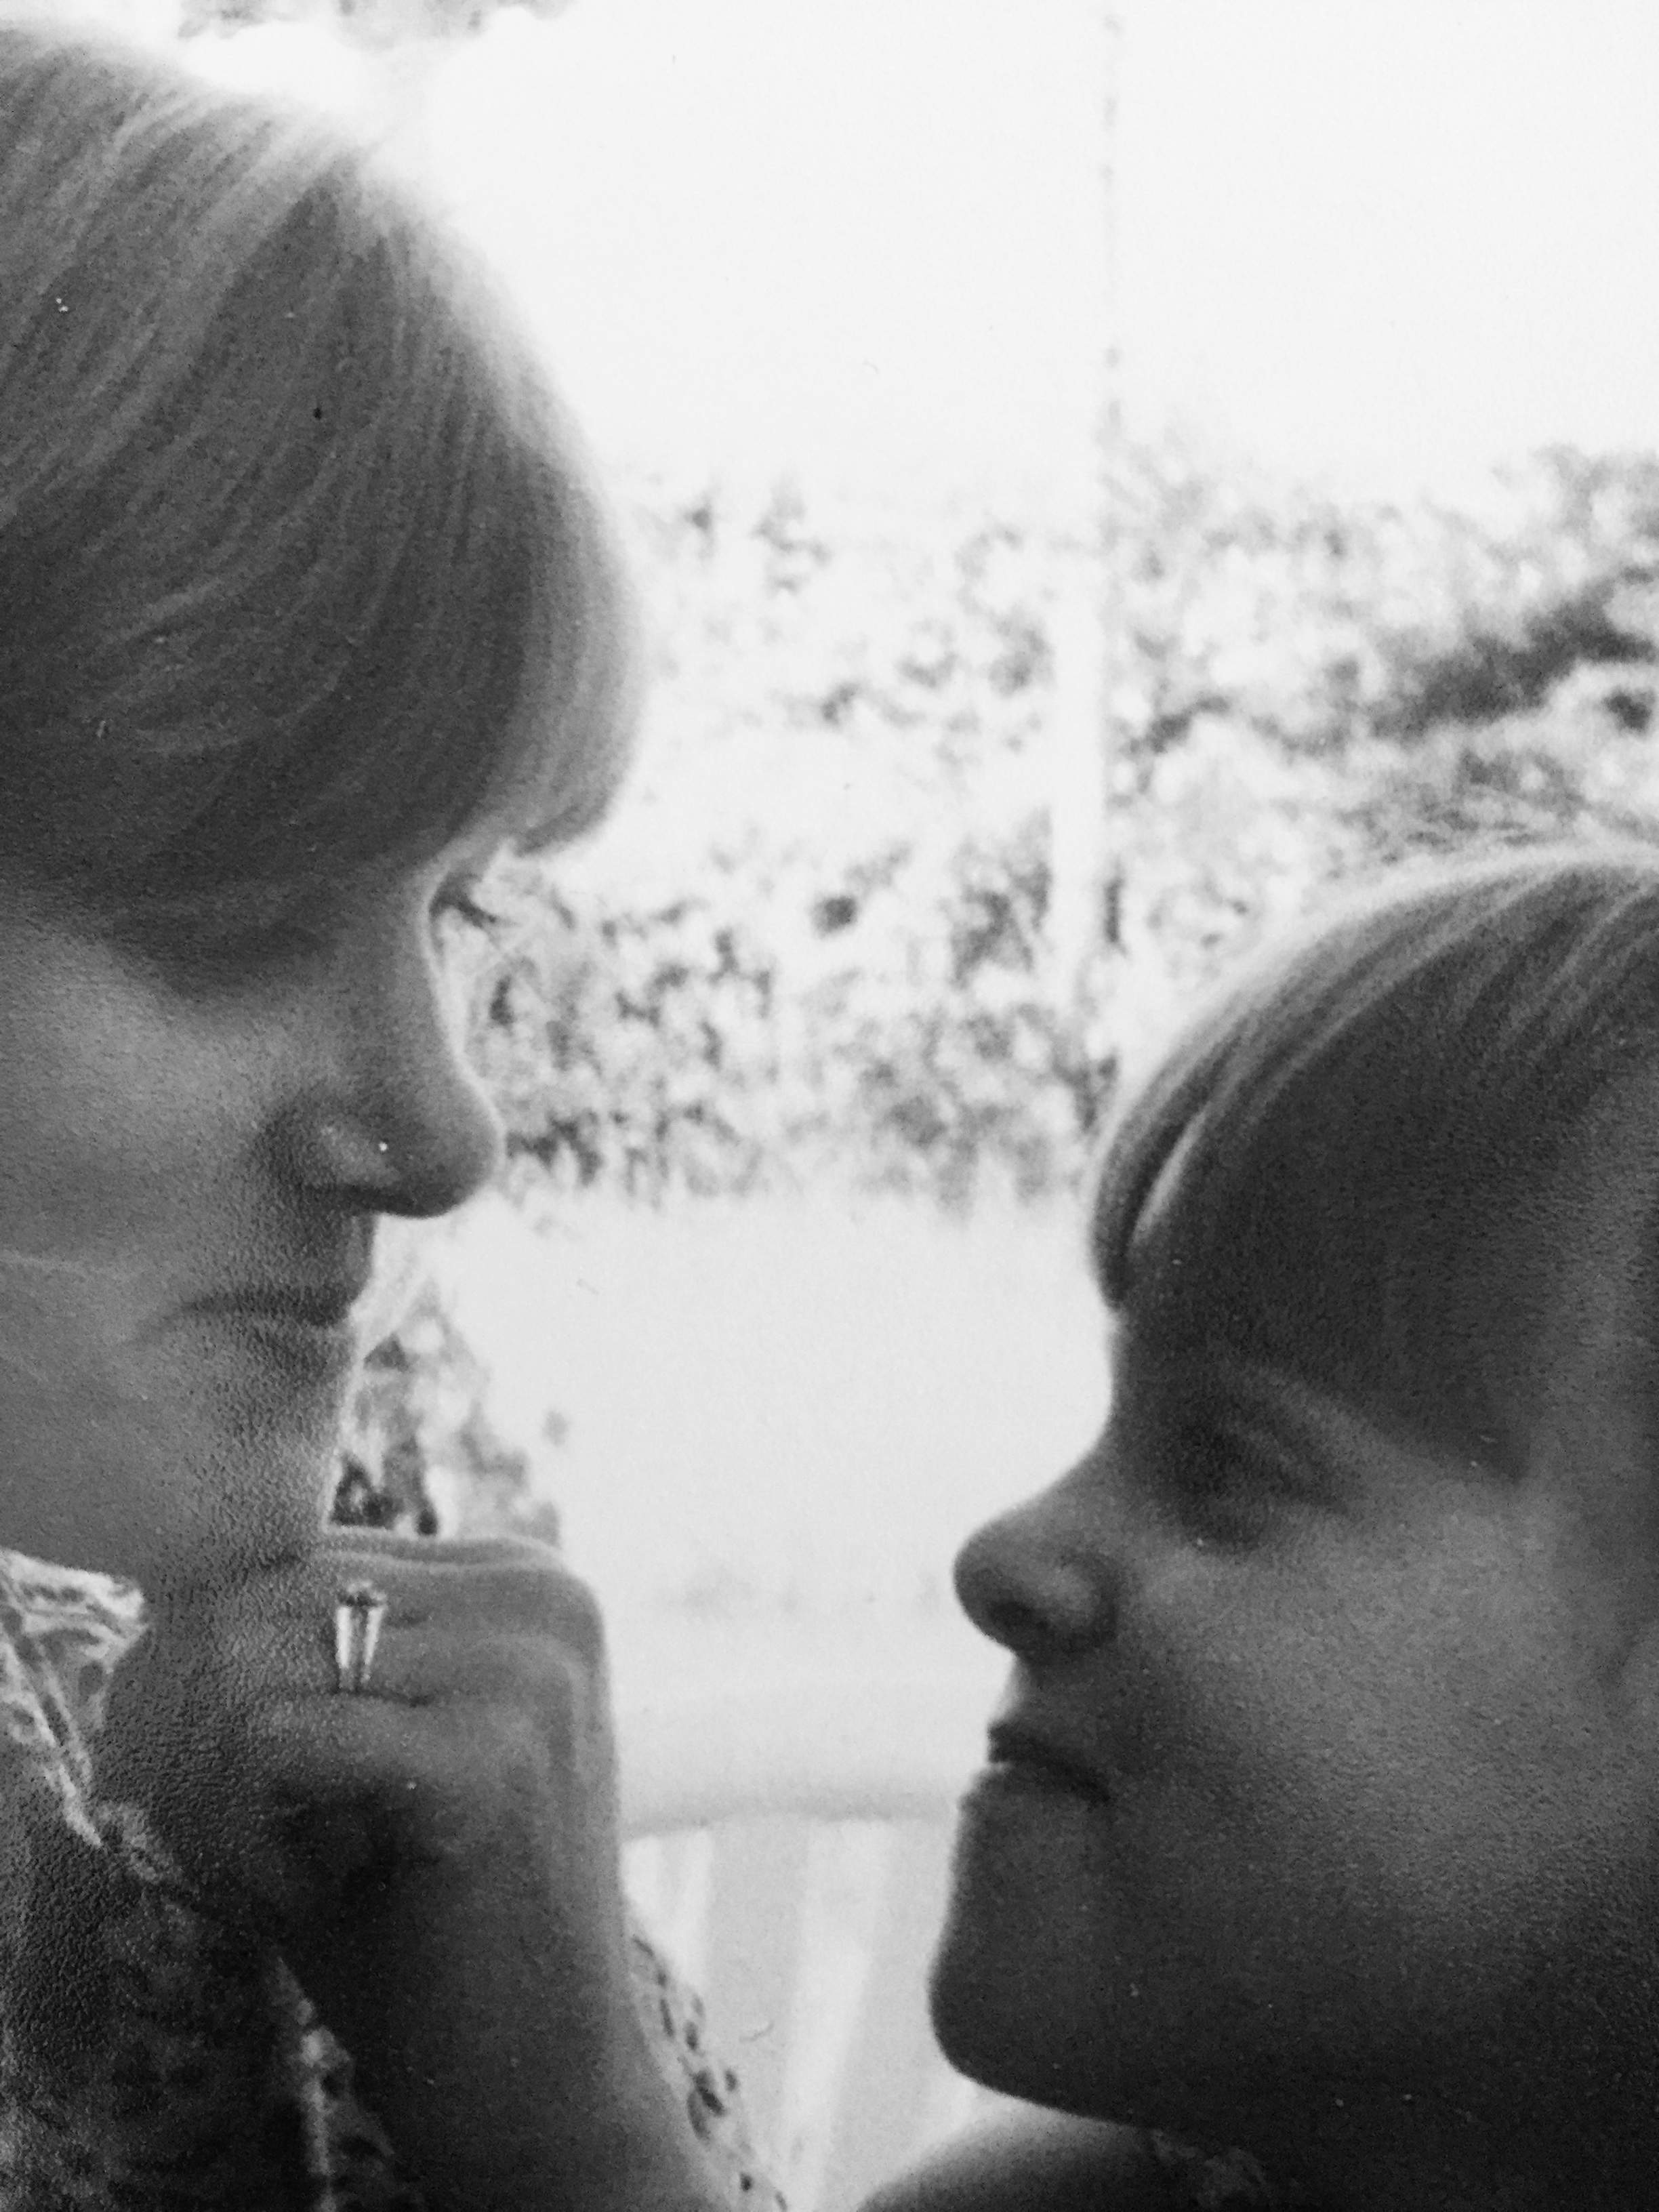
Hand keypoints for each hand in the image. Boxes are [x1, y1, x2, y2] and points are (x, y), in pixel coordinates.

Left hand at [96, 1530, 715, 2211]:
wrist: (541, 2082)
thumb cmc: (431, 1924)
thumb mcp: (368, 1750)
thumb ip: (308, 1652)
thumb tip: (171, 1589)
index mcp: (520, 1576)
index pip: (301, 1554)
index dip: (212, 1663)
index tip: (208, 1779)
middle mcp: (538, 1594)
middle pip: (268, 1593)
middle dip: (186, 1715)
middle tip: (195, 1825)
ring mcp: (526, 1667)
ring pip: (253, 1659)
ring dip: (208, 1782)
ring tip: (263, 1866)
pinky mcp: (488, 1758)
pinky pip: (268, 1741)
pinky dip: (236, 1831)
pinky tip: (291, 1892)